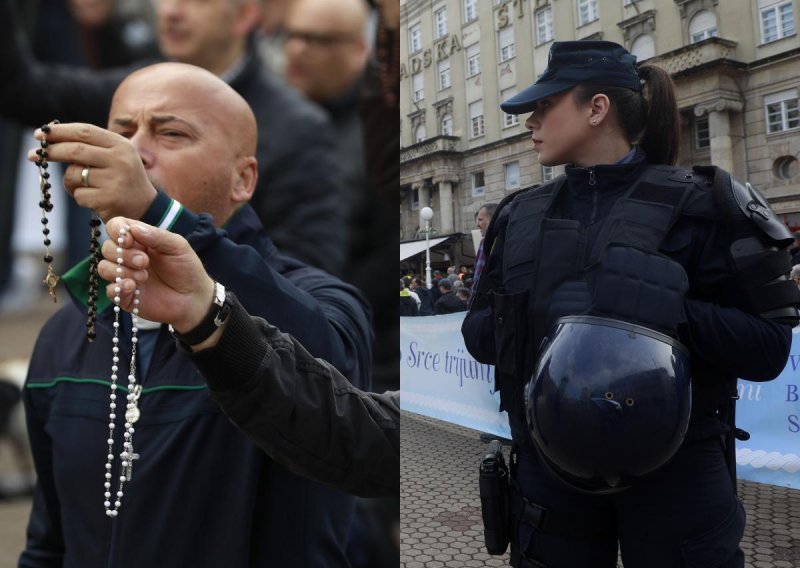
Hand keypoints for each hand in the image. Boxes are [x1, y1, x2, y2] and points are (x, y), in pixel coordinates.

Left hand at [28, 123, 156, 221]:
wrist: (146, 208)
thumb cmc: (122, 180)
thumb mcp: (114, 157)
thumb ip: (91, 147)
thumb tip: (50, 140)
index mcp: (121, 145)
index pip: (84, 131)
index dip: (59, 131)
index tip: (39, 135)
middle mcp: (120, 159)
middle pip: (74, 150)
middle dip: (51, 152)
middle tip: (33, 156)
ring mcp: (115, 180)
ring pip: (73, 175)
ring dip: (70, 182)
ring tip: (85, 188)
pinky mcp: (108, 199)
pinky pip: (78, 195)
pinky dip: (81, 198)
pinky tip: (96, 200)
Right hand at [97, 217, 215, 331]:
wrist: (195, 297)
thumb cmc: (188, 268)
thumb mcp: (178, 246)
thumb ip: (157, 236)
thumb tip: (133, 228)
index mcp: (139, 240)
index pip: (115, 227)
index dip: (116, 231)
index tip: (129, 240)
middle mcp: (128, 256)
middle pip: (106, 248)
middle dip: (122, 254)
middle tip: (144, 262)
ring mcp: (125, 276)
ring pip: (104, 268)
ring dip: (120, 271)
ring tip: (143, 277)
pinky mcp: (125, 296)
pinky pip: (110, 291)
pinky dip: (118, 288)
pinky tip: (132, 287)